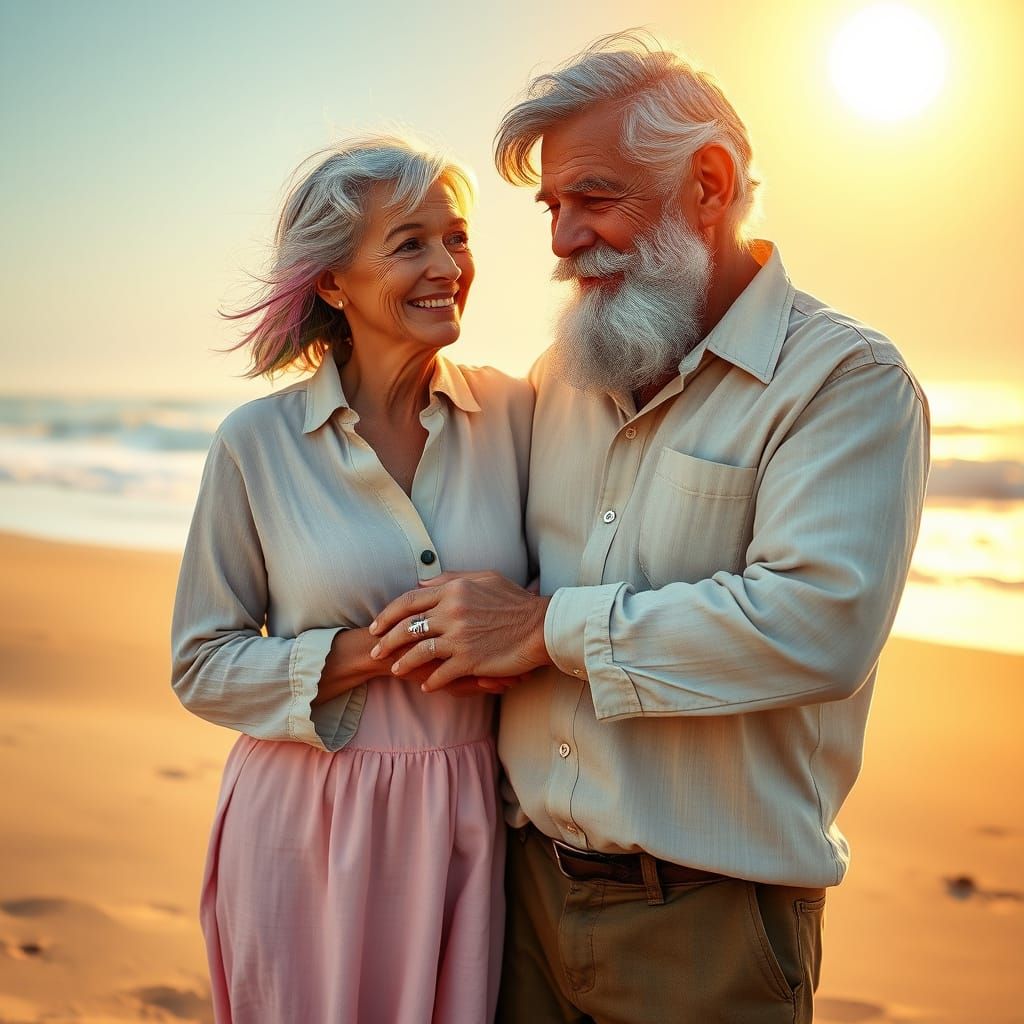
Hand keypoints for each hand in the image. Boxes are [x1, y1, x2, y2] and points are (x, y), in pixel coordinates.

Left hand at [369, 571, 551, 691]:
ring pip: (419, 651)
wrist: (540, 626)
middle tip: (375, 652)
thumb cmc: (515, 601)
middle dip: (386, 641)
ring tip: (395, 671)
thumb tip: (421, 582)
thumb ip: (450, 579)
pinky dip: (431, 681)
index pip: (408, 601)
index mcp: (453, 590)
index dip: (387, 615)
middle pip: (407, 627)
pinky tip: (426, 686)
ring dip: (403, 663)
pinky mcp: (470, 660)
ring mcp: (460, 637)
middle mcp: (451, 612)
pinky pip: (441, 673)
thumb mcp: (483, 578)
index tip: (376, 626)